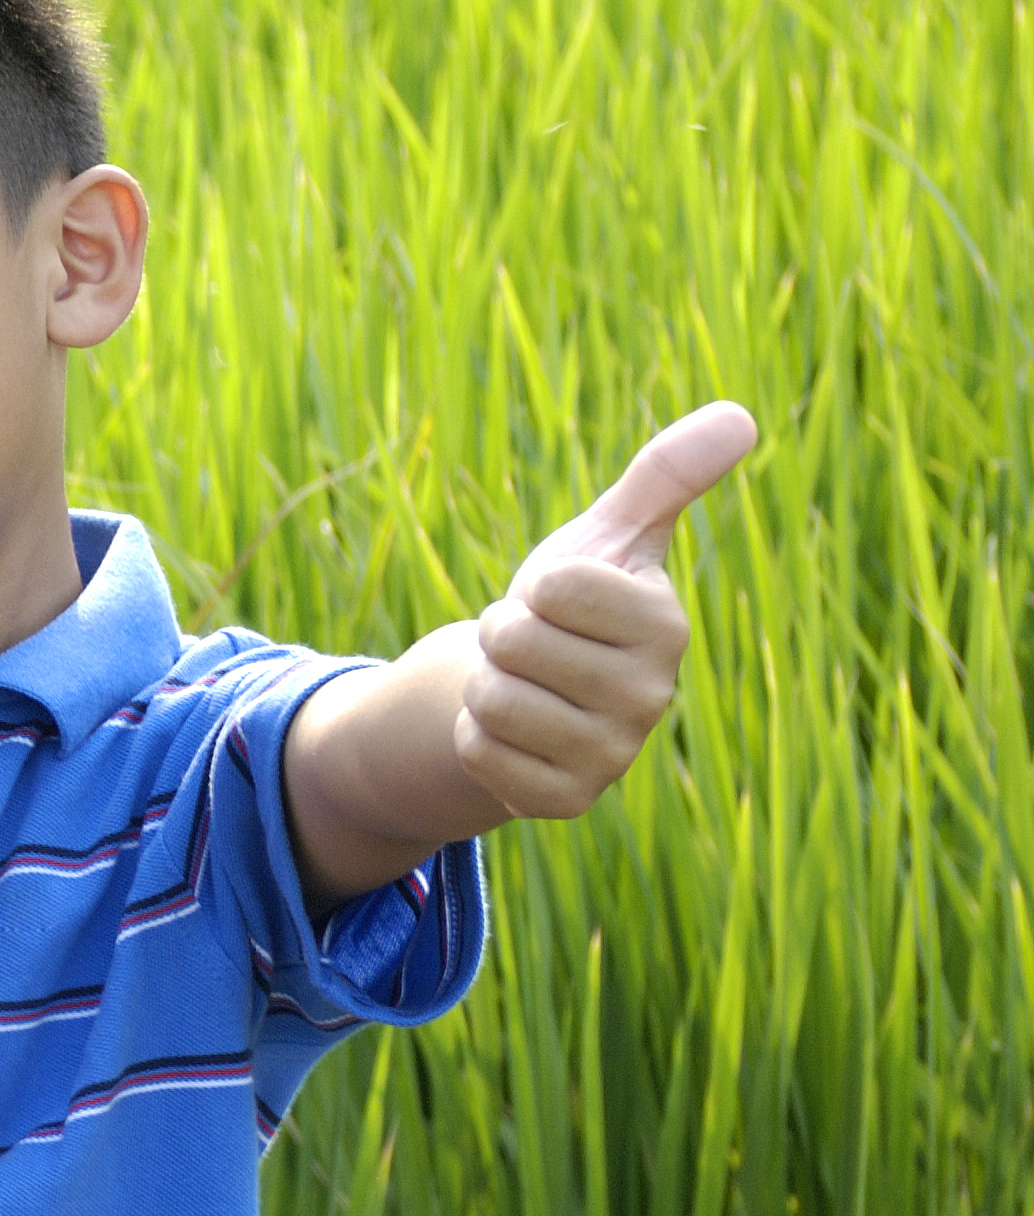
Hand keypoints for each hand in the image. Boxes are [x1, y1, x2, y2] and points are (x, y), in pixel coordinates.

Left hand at [452, 401, 755, 817]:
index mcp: (665, 626)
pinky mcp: (565, 800)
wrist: (536, 686)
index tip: (558, 600)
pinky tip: (513, 732)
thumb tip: (740, 414)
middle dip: (501, 635)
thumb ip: (665, 475)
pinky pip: (477, 753)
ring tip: (523, 684)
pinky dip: (474, 736)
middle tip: (534, 646)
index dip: (535, 585)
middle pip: (511, 642)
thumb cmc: (575, 600)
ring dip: (484, 684)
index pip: (553, 587)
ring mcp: (612, 756)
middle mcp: (651, 698)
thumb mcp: (611, 533)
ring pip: (490, 699)